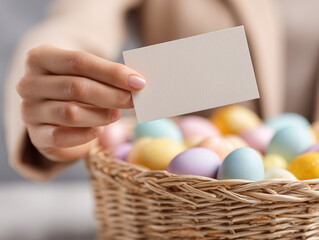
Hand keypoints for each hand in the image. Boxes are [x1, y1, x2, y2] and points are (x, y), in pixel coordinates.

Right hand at [17, 45, 145, 161]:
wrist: (53, 109)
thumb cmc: (75, 85)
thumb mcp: (86, 74)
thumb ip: (107, 76)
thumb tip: (137, 84)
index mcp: (40, 58)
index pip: (79, 61)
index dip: (112, 72)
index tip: (139, 82)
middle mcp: (29, 83)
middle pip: (76, 87)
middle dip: (111, 95)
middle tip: (133, 101)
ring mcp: (29, 111)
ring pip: (70, 113)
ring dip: (101, 115)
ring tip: (118, 114)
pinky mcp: (36, 136)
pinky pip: (61, 137)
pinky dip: (85, 135)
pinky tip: (99, 130)